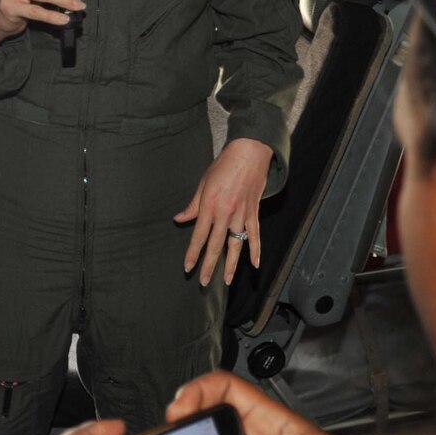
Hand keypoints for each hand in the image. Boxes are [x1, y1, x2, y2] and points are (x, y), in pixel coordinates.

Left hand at [176, 138, 272, 286]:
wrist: (249, 153)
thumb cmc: (223, 166)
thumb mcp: (203, 183)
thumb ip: (193, 205)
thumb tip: (179, 219)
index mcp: (210, 205)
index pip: (199, 236)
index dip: (193, 253)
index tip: (187, 267)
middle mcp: (226, 213)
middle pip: (216, 245)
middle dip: (209, 265)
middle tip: (204, 282)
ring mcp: (242, 214)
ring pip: (236, 245)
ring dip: (231, 265)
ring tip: (227, 281)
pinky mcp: (254, 212)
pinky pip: (255, 235)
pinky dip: (256, 250)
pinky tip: (254, 264)